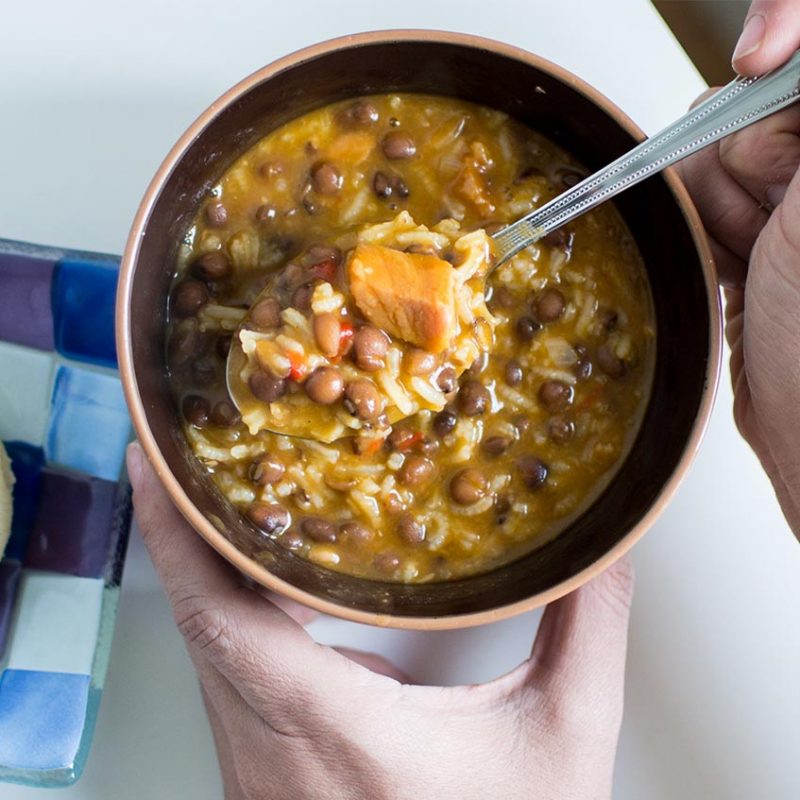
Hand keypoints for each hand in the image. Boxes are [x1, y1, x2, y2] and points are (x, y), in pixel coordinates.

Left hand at [127, 442, 632, 799]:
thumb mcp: (565, 740)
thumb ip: (586, 629)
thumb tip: (601, 547)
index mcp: (338, 737)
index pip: (224, 622)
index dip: (176, 536)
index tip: (152, 465)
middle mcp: (273, 751)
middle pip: (197, 618)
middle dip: (184, 526)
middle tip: (187, 451)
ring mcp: (257, 764)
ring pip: (205, 644)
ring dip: (207, 565)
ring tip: (223, 493)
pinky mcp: (262, 766)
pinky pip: (228, 668)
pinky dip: (234, 607)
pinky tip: (265, 574)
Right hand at [677, 0, 799, 538]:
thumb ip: (799, 118)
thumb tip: (768, 60)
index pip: (794, 56)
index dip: (777, 31)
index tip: (756, 60)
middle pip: (743, 107)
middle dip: (737, 157)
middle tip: (765, 218)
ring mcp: (785, 207)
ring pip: (708, 160)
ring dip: (712, 210)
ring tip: (746, 260)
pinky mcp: (749, 243)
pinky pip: (696, 211)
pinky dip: (698, 238)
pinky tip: (728, 273)